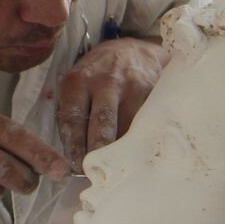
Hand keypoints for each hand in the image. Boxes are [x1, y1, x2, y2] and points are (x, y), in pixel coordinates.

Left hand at [57, 37, 168, 171]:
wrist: (133, 51)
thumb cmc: (98, 76)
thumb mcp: (77, 85)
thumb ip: (72, 114)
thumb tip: (71, 156)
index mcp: (79, 80)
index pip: (74, 117)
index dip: (74, 145)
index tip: (75, 166)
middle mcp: (106, 81)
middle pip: (102, 122)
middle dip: (98, 150)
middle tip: (96, 172)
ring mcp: (133, 86)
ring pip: (127, 126)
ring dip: (120, 151)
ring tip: (116, 169)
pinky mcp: (153, 92)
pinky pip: (147, 122)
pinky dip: (141, 141)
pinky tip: (137, 154)